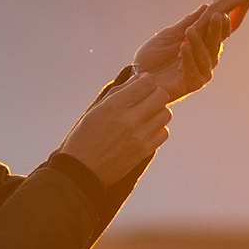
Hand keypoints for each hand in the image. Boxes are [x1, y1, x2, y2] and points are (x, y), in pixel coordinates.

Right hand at [57, 70, 172, 184]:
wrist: (81, 169)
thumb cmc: (84, 137)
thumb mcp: (95, 109)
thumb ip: (118, 92)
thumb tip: (138, 78)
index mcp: (114, 106)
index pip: (147, 82)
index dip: (146, 79)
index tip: (141, 83)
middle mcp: (129, 120)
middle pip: (161, 96)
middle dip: (155, 93)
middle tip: (146, 99)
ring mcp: (139, 137)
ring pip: (166, 114)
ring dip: (158, 111)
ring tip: (146, 115)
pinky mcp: (144, 151)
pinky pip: (164, 133)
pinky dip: (158, 129)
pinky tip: (146, 130)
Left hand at [131, 3, 231, 100]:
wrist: (137, 76)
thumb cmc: (152, 56)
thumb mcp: (169, 35)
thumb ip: (188, 23)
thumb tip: (205, 7)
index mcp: (201, 48)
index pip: (216, 34)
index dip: (220, 23)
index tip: (219, 10)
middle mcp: (204, 61)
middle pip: (214, 44)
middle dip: (214, 30)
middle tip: (216, 15)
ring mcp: (200, 73)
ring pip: (205, 57)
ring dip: (198, 43)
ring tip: (190, 31)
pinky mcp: (192, 84)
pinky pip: (192, 70)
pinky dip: (188, 58)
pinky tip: (184, 46)